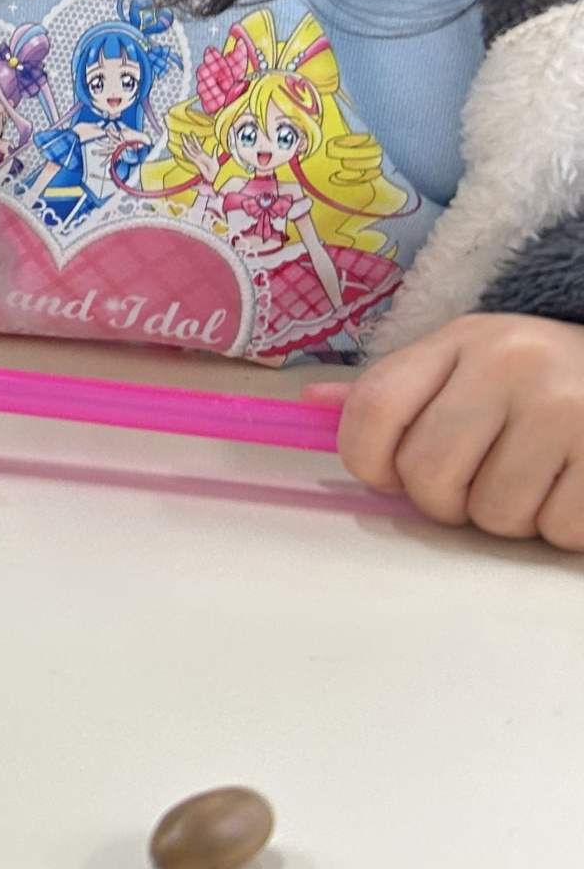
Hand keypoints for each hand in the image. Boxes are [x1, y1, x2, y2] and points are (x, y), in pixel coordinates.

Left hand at [303, 314, 583, 546]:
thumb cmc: (541, 378)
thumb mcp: (469, 362)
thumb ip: (397, 390)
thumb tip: (310, 402)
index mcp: (462, 340)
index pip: (373, 408)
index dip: (365, 461)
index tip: (388, 477)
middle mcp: (512, 364)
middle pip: (427, 473)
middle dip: (444, 501)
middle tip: (476, 484)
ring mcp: (566, 407)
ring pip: (492, 513)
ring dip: (506, 518)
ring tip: (532, 482)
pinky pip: (557, 529)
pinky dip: (560, 529)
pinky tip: (571, 489)